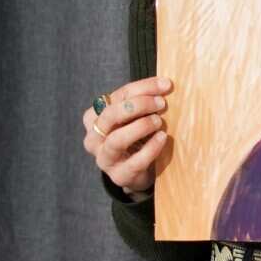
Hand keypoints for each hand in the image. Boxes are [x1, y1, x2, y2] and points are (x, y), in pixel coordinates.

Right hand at [82, 76, 172, 194]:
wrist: (139, 171)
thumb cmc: (136, 136)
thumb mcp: (136, 116)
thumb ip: (144, 99)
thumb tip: (165, 84)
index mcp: (94, 117)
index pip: (118, 95)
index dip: (143, 88)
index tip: (165, 85)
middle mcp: (94, 137)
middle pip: (111, 115)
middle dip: (138, 105)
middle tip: (161, 103)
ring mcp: (104, 158)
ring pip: (117, 139)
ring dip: (141, 127)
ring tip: (159, 121)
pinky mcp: (119, 176)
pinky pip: (134, 162)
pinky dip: (150, 148)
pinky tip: (162, 138)